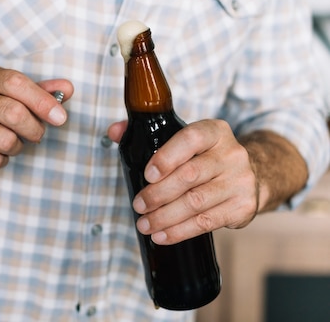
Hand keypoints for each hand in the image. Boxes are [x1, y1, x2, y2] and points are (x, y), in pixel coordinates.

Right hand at [0, 65, 73, 171]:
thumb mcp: (7, 94)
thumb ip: (39, 91)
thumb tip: (68, 88)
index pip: (16, 83)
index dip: (42, 101)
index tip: (60, 118)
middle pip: (14, 113)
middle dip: (34, 129)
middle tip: (36, 135)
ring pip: (5, 141)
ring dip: (16, 147)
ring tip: (9, 142)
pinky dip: (0, 160)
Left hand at [108, 119, 258, 244]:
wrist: (253, 174)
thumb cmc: (204, 157)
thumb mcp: (183, 139)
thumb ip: (145, 133)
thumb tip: (114, 131)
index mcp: (214, 131)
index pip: (190, 138)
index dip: (166, 157)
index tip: (147, 175)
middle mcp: (232, 154)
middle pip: (190, 175)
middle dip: (158, 194)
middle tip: (138, 205)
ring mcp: (241, 181)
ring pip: (196, 202)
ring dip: (165, 217)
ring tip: (144, 224)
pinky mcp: (243, 206)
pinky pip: (207, 222)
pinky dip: (181, 231)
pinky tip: (163, 235)